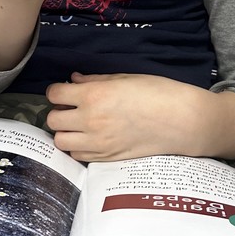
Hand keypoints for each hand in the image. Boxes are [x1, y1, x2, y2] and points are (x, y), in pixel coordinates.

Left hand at [46, 73, 234, 161]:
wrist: (181, 121)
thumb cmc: (157, 92)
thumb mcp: (124, 78)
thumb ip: (95, 80)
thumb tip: (74, 80)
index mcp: (93, 95)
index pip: (55, 94)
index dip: (57, 91)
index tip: (65, 91)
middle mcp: (90, 120)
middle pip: (53, 120)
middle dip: (59, 112)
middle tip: (72, 108)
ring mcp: (97, 143)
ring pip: (61, 141)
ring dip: (66, 132)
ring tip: (80, 125)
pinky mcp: (106, 158)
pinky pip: (78, 155)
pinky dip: (79, 147)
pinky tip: (91, 138)